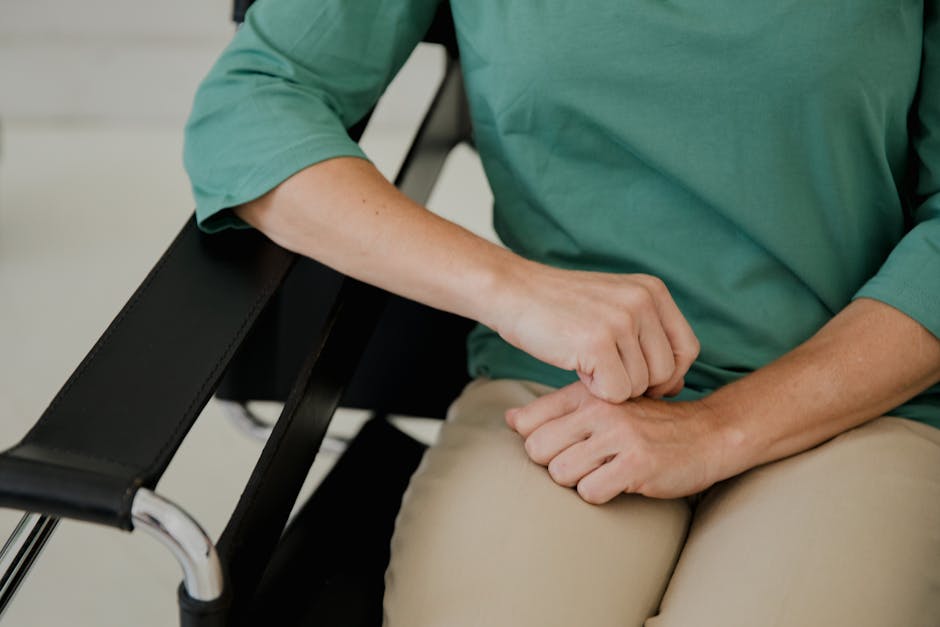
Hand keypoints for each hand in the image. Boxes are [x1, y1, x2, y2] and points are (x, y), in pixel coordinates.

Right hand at [491, 262, 698, 402]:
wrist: (513, 292)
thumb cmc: (561, 308)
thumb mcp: (615, 306)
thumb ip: (648, 336)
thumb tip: (679, 383)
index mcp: (653, 291)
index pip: (687, 349)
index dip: (670, 374)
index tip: (642, 380)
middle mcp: (643, 301)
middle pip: (666, 372)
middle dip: (638, 385)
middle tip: (606, 372)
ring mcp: (621, 320)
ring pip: (640, 386)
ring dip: (613, 386)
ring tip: (587, 362)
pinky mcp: (597, 342)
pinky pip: (616, 392)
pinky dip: (596, 390)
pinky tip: (577, 367)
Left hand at [505, 382, 726, 502]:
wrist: (708, 434)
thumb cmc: (647, 424)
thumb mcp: (602, 405)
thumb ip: (554, 411)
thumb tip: (509, 420)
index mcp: (586, 393)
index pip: (528, 422)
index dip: (537, 442)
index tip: (561, 446)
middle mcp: (600, 408)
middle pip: (537, 450)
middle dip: (554, 464)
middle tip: (584, 463)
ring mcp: (619, 435)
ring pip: (561, 473)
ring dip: (579, 481)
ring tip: (605, 470)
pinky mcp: (637, 463)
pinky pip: (590, 492)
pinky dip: (600, 495)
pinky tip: (620, 482)